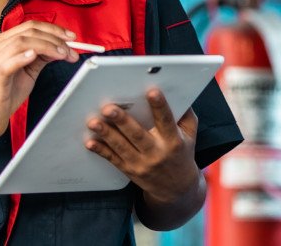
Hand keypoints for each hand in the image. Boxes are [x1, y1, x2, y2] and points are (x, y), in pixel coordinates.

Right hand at [0, 21, 77, 141]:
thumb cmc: (3, 95)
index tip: (72, 37)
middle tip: (73, 49)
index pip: (31, 26)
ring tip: (63, 54)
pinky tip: (35, 56)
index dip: (54, 29)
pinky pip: (8, 63)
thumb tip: (60, 47)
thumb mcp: (27, 72)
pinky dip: (23, 57)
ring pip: (22, 42)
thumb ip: (40, 58)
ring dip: (47, 46)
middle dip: (56, 38)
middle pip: (29, 31)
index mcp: (3, 42)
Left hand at [85, 89, 199, 203]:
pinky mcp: (129, 170)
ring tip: (93, 122)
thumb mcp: (190, 136)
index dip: (160, 107)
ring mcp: (141, 163)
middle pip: (137, 135)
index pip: (166, 121)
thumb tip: (180, 94)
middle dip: (122, 121)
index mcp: (173, 141)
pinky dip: (101, 151)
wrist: (176, 189)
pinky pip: (113, 159)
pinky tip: (90, 142)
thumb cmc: (182, 154)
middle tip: (109, 108)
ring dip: (106, 134)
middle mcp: (156, 153)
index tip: (152, 92)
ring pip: (122, 147)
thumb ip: (186, 115)